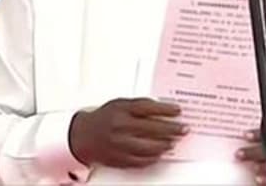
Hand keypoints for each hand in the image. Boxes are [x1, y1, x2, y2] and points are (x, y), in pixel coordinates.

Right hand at [69, 97, 188, 168]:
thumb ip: (139, 106)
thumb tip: (163, 109)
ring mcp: (120, 144)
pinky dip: (153, 157)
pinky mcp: (119, 159)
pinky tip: (159, 153)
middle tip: (183, 129)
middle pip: (152, 129)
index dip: (166, 109)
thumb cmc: (104, 118)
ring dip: (165, 145)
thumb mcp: (120, 104)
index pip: (148, 108)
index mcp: (121, 110)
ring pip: (149, 148)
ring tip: (172, 142)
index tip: (178, 110)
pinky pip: (141, 160)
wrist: (83, 136)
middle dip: (171, 129)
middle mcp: (121, 127)